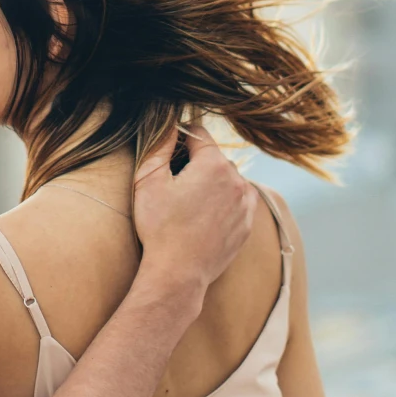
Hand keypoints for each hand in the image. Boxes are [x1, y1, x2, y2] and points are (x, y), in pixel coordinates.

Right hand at [131, 125, 259, 300]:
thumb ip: (159, 145)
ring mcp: (246, 204)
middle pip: (214, 158)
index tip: (169, 153)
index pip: (199, 135)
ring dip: (211, 184)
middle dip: (196, 164)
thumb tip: (168, 123)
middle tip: (175, 185)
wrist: (178, 273)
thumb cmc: (159, 227)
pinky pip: (237, 202)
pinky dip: (223, 203)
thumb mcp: (148, 180)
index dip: (181, 140)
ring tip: (189, 205)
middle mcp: (236, 180)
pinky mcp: (247, 224)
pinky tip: (203, 217)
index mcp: (214, 165)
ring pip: (227, 180)